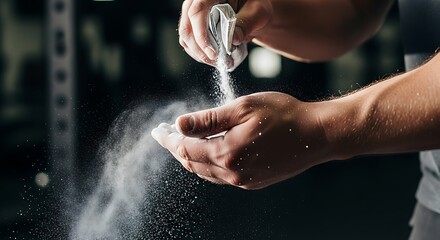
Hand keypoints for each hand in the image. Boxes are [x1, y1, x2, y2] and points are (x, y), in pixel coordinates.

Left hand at [152, 92, 332, 189]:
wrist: (317, 135)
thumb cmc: (283, 115)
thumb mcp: (243, 108)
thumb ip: (209, 119)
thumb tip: (180, 123)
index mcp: (227, 152)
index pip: (186, 149)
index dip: (169, 139)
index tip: (159, 131)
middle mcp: (232, 172)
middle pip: (193, 163)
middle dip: (178, 148)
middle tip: (168, 135)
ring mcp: (243, 180)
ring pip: (206, 172)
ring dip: (193, 158)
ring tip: (185, 143)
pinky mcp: (253, 181)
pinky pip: (222, 176)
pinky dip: (210, 164)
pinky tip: (210, 153)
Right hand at [178, 0, 272, 66]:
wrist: (255, 13)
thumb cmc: (257, 8)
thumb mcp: (257, 12)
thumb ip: (245, 24)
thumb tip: (232, 39)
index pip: (197, 11)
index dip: (201, 34)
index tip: (213, 53)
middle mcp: (198, 1)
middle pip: (187, 27)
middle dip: (200, 49)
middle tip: (216, 61)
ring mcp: (194, 15)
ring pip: (186, 37)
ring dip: (200, 54)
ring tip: (219, 62)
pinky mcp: (195, 27)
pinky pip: (190, 43)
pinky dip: (200, 54)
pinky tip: (214, 59)